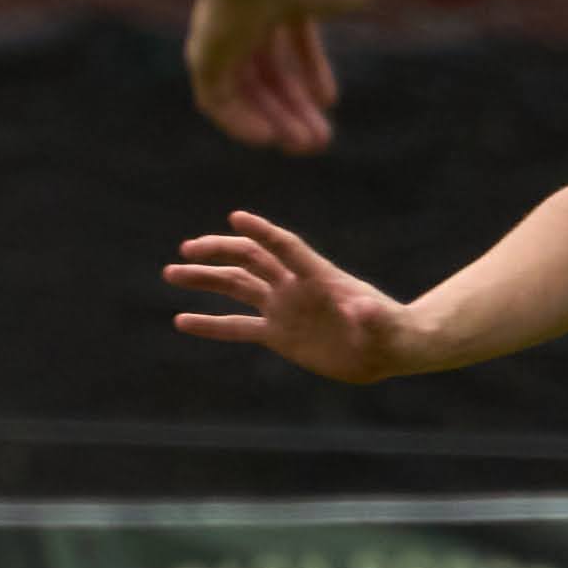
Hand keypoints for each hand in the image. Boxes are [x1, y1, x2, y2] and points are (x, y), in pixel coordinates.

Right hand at [165, 211, 409, 381]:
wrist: (389, 348)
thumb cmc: (394, 334)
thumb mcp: (387, 327)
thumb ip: (372, 317)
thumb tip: (361, 308)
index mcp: (320, 278)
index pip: (285, 248)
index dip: (263, 232)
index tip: (236, 218)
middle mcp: (295, 287)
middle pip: (251, 260)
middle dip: (219, 251)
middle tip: (188, 250)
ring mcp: (283, 308)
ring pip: (237, 286)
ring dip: (205, 278)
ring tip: (172, 273)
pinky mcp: (277, 333)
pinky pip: (237, 326)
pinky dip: (209, 324)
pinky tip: (181, 321)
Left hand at [186, 0, 459, 153]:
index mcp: (280, 2)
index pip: (293, 44)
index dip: (311, 73)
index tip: (329, 102)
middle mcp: (248, 22)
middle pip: (270, 75)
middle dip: (296, 108)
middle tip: (319, 140)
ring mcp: (222, 40)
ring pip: (247, 92)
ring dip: (276, 119)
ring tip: (304, 145)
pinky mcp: (203, 57)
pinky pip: (216, 101)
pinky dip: (240, 121)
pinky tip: (268, 139)